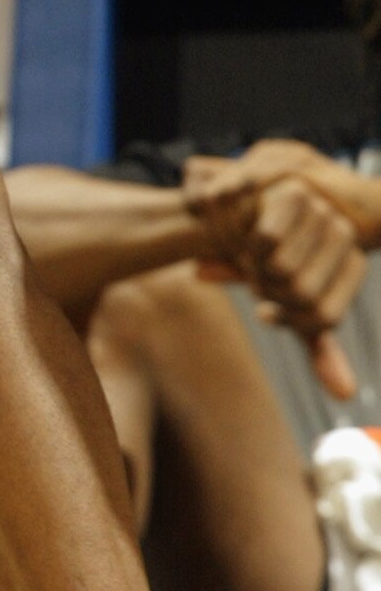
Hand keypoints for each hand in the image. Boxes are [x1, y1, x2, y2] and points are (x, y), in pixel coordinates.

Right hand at [182, 152, 367, 395]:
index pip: (323, 317)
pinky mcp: (296, 195)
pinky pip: (267, 244)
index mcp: (355, 266)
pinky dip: (248, 248)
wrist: (235, 219)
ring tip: (253, 257)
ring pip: (284, 271)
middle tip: (261, 277)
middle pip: (303, 294)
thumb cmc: (268, 271)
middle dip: (271, 295)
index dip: (290, 318)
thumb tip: (347, 395)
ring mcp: (323, 213)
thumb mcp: (296, 314)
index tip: (274, 304)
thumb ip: (322, 353)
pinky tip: (244, 238)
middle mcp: (347, 235)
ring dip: (257, 272)